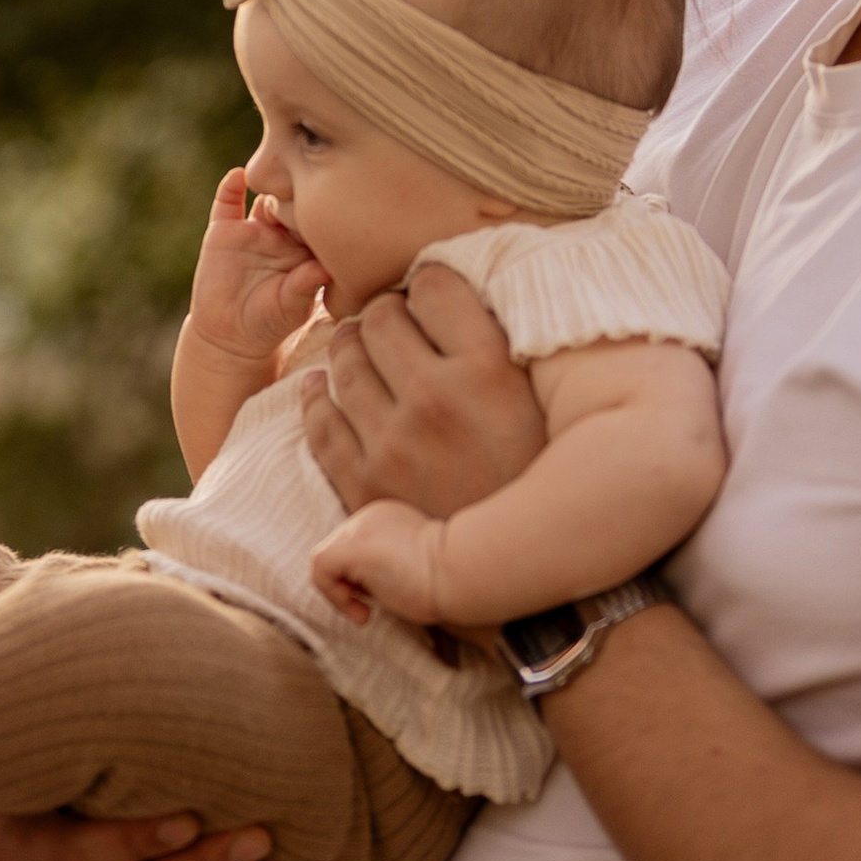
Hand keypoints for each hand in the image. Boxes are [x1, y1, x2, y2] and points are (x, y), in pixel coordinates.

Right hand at [187, 168, 330, 370]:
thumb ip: (305, 287)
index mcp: (305, 250)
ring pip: (266, 197)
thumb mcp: (290, 308)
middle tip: (305, 188)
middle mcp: (282, 234)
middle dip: (301, 191)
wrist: (229, 333)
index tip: (332, 205)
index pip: (319, 221)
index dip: (326, 211)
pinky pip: (227, 202)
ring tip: (277, 182)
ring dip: (272, 186)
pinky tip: (237, 176)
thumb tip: (325, 268)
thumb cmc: (269, 323)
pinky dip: (230, 186)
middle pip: (295, 201)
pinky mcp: (224, 230)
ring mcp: (254, 229)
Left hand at [302, 266, 543, 515]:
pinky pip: (320, 422)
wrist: (527, 574)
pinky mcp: (363, 484)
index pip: (434, 286)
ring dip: (348, 345)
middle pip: (383, 318)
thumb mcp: (544, 401)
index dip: (428, 285)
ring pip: (345, 362)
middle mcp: (436, 399)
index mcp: (490, 370)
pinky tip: (318, 386)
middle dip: (385, 311)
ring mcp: (393, 443)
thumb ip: (506, 344)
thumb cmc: (545, 476)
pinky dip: (315, 396)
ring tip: (357, 345)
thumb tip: (461, 292)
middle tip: (392, 321)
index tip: (429, 296)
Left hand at [311, 500, 440, 629]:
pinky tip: (362, 613)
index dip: (358, 580)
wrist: (467, 572)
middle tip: (371, 609)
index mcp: (387, 518)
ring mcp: (360, 528)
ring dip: (338, 594)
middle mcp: (370, 516)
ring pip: (324, 561)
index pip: (354, 546)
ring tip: (365, 612)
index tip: (383, 600)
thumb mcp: (418, 567)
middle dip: (347, 587)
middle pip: (335, 553)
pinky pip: (320, 567)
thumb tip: (370, 589)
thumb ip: (391, 567)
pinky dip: (334, 595)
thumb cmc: (453, 580)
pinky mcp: (354, 547)